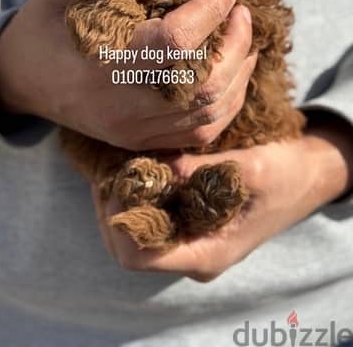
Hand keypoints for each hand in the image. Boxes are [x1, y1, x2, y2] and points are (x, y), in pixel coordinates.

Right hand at [0, 0, 254, 149]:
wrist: (18, 77)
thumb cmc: (47, 24)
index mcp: (105, 61)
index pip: (178, 40)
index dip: (211, 10)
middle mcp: (124, 103)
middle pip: (203, 83)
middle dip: (235, 44)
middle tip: (241, 12)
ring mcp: (134, 128)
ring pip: (208, 114)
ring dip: (238, 75)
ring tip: (244, 40)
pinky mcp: (138, 139)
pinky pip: (198, 134)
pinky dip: (225, 104)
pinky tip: (230, 76)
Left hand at [93, 113, 352, 279]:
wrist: (306, 177)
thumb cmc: (284, 175)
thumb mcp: (250, 168)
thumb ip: (203, 171)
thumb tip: (159, 166)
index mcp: (206, 254)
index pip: (138, 257)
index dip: (119, 221)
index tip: (120, 180)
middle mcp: (192, 254)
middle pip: (126, 247)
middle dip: (111, 208)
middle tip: (111, 165)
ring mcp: (189, 240)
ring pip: (133, 232)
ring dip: (120, 199)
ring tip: (119, 161)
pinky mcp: (189, 223)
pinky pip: (148, 216)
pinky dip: (135, 194)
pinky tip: (134, 163)